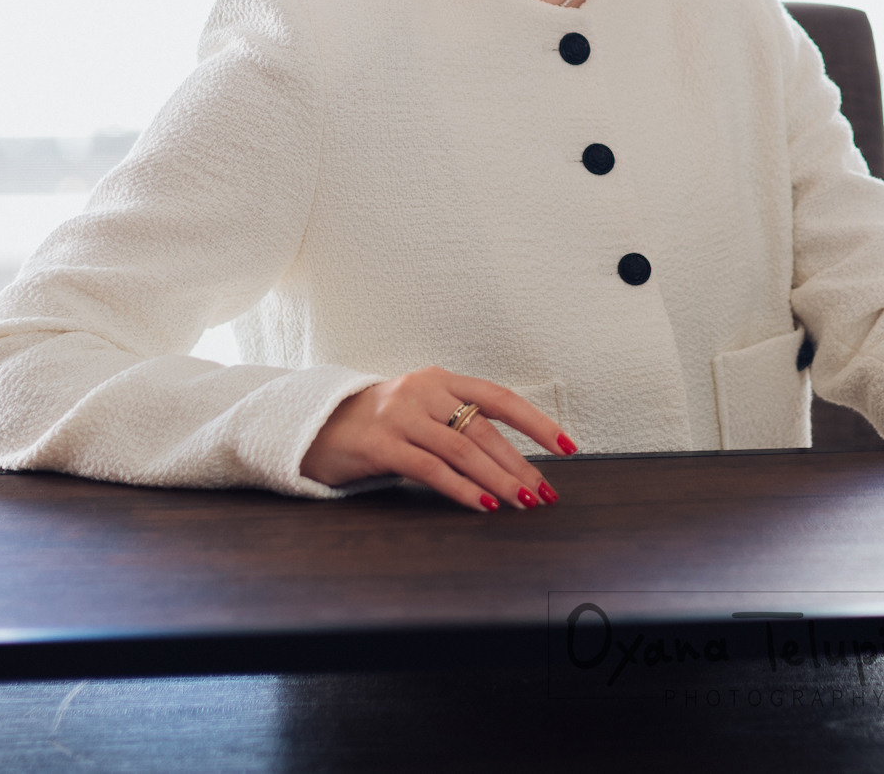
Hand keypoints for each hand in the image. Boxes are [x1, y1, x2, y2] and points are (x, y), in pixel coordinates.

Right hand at [301, 367, 576, 511]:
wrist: (316, 424)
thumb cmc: (379, 422)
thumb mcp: (422, 409)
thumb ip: (458, 422)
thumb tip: (512, 459)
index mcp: (441, 379)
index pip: (499, 397)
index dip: (536, 422)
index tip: (567, 446)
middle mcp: (423, 391)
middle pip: (484, 429)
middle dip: (520, 463)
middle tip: (544, 492)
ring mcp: (400, 416)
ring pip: (462, 449)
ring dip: (497, 479)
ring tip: (521, 502)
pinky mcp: (380, 444)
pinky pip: (430, 468)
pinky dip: (461, 488)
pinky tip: (482, 504)